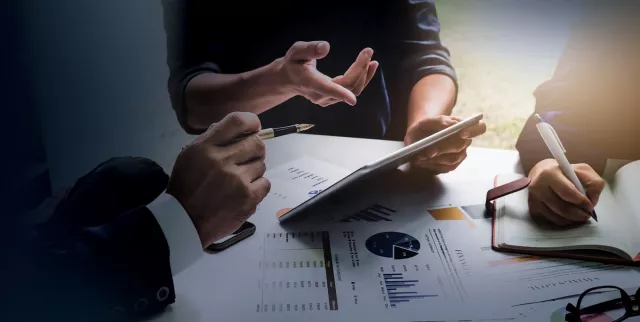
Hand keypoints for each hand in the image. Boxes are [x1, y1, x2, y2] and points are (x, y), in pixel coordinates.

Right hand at [167, 112, 270, 247]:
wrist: (184, 221)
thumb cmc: (186, 187)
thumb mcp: (190, 156)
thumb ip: (212, 141)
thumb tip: (237, 131)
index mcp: (205, 148)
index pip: (237, 122)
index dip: (251, 122)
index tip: (254, 127)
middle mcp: (222, 161)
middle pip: (256, 143)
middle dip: (254, 149)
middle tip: (246, 159)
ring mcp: (237, 180)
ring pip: (261, 164)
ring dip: (253, 170)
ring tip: (238, 181)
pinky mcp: (248, 198)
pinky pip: (265, 183)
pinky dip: (257, 187)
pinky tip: (244, 192)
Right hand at [278, 41, 377, 106]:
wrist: (289, 80)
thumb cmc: (293, 63)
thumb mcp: (296, 51)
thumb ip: (309, 49)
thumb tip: (326, 47)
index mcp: (310, 82)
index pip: (327, 89)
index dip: (340, 94)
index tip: (352, 99)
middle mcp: (320, 95)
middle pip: (346, 87)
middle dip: (360, 70)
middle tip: (368, 51)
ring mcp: (328, 99)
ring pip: (352, 90)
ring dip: (364, 75)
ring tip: (372, 60)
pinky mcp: (334, 99)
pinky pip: (352, 91)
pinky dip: (362, 79)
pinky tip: (369, 67)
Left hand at [404, 115, 486, 173]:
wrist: (417, 139)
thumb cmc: (424, 128)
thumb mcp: (426, 121)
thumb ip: (438, 121)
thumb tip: (450, 125)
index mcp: (463, 126)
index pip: (480, 127)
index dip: (473, 130)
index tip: (461, 133)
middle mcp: (465, 141)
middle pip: (461, 145)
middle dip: (443, 148)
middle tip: (429, 151)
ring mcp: (459, 155)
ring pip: (452, 159)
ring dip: (435, 159)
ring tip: (419, 156)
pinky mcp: (451, 166)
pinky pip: (445, 168)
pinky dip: (431, 165)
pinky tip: (420, 161)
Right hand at [527, 159, 604, 225]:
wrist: (540, 172)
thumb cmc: (564, 172)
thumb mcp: (582, 170)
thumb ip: (593, 183)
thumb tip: (592, 201)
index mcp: (550, 173)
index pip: (568, 192)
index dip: (582, 202)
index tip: (590, 206)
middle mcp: (538, 186)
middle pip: (562, 208)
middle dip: (579, 214)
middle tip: (587, 215)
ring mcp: (533, 198)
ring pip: (557, 217)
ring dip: (572, 219)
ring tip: (580, 215)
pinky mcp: (532, 208)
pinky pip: (551, 220)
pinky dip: (563, 221)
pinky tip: (569, 216)